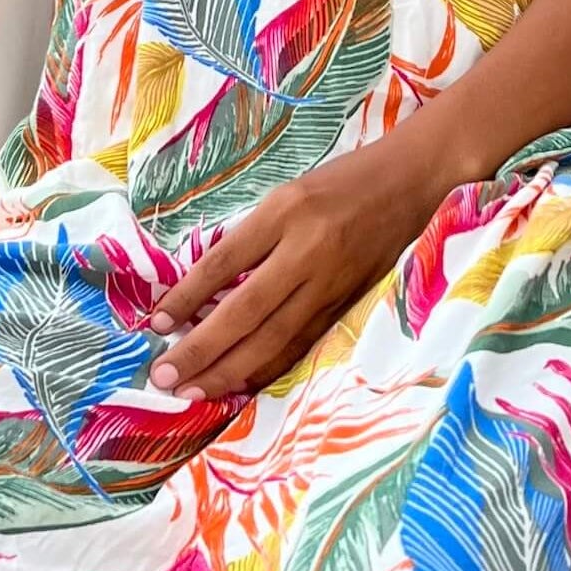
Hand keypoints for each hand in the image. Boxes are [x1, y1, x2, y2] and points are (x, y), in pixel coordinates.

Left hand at [146, 128, 457, 400]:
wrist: (413, 180)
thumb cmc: (344, 180)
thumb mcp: (289, 193)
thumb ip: (253, 236)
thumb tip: (208, 285)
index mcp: (286, 212)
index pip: (224, 262)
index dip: (187, 296)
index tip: (157, 322)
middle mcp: (308, 250)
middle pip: (245, 312)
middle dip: (201, 349)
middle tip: (164, 376)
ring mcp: (332, 282)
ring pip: (274, 338)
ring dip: (229, 370)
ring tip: (193, 390)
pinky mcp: (349, 302)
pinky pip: (303, 343)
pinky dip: (270, 367)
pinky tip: (242, 383)